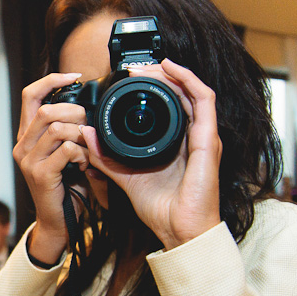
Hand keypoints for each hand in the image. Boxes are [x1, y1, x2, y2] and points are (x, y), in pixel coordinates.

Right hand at [13, 72, 88, 263]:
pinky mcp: (40, 175)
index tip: (75, 76)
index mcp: (27, 136)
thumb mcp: (66, 153)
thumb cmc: (67, 186)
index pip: (30, 95)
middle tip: (90, 127)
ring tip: (89, 148)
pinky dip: (81, 153)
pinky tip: (85, 163)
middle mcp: (22, 146)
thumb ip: (70, 130)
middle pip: (46, 110)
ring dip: (80, 134)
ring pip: (56, 128)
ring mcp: (28, 161)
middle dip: (75, 113)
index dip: (52, 80)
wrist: (59, 222)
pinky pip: (65, 150)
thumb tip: (89, 107)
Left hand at [82, 59, 221, 248]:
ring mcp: (204, 136)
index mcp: (176, 143)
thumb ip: (105, 155)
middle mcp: (193, 136)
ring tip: (151, 64)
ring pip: (193, 90)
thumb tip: (87, 134)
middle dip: (160, 75)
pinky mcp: (209, 140)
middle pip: (181, 93)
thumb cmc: (160, 208)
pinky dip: (189, 80)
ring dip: (172, 73)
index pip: (169, 104)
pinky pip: (204, 100)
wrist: (179, 230)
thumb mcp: (124, 175)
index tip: (129, 77)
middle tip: (136, 67)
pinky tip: (171, 69)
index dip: (153, 86)